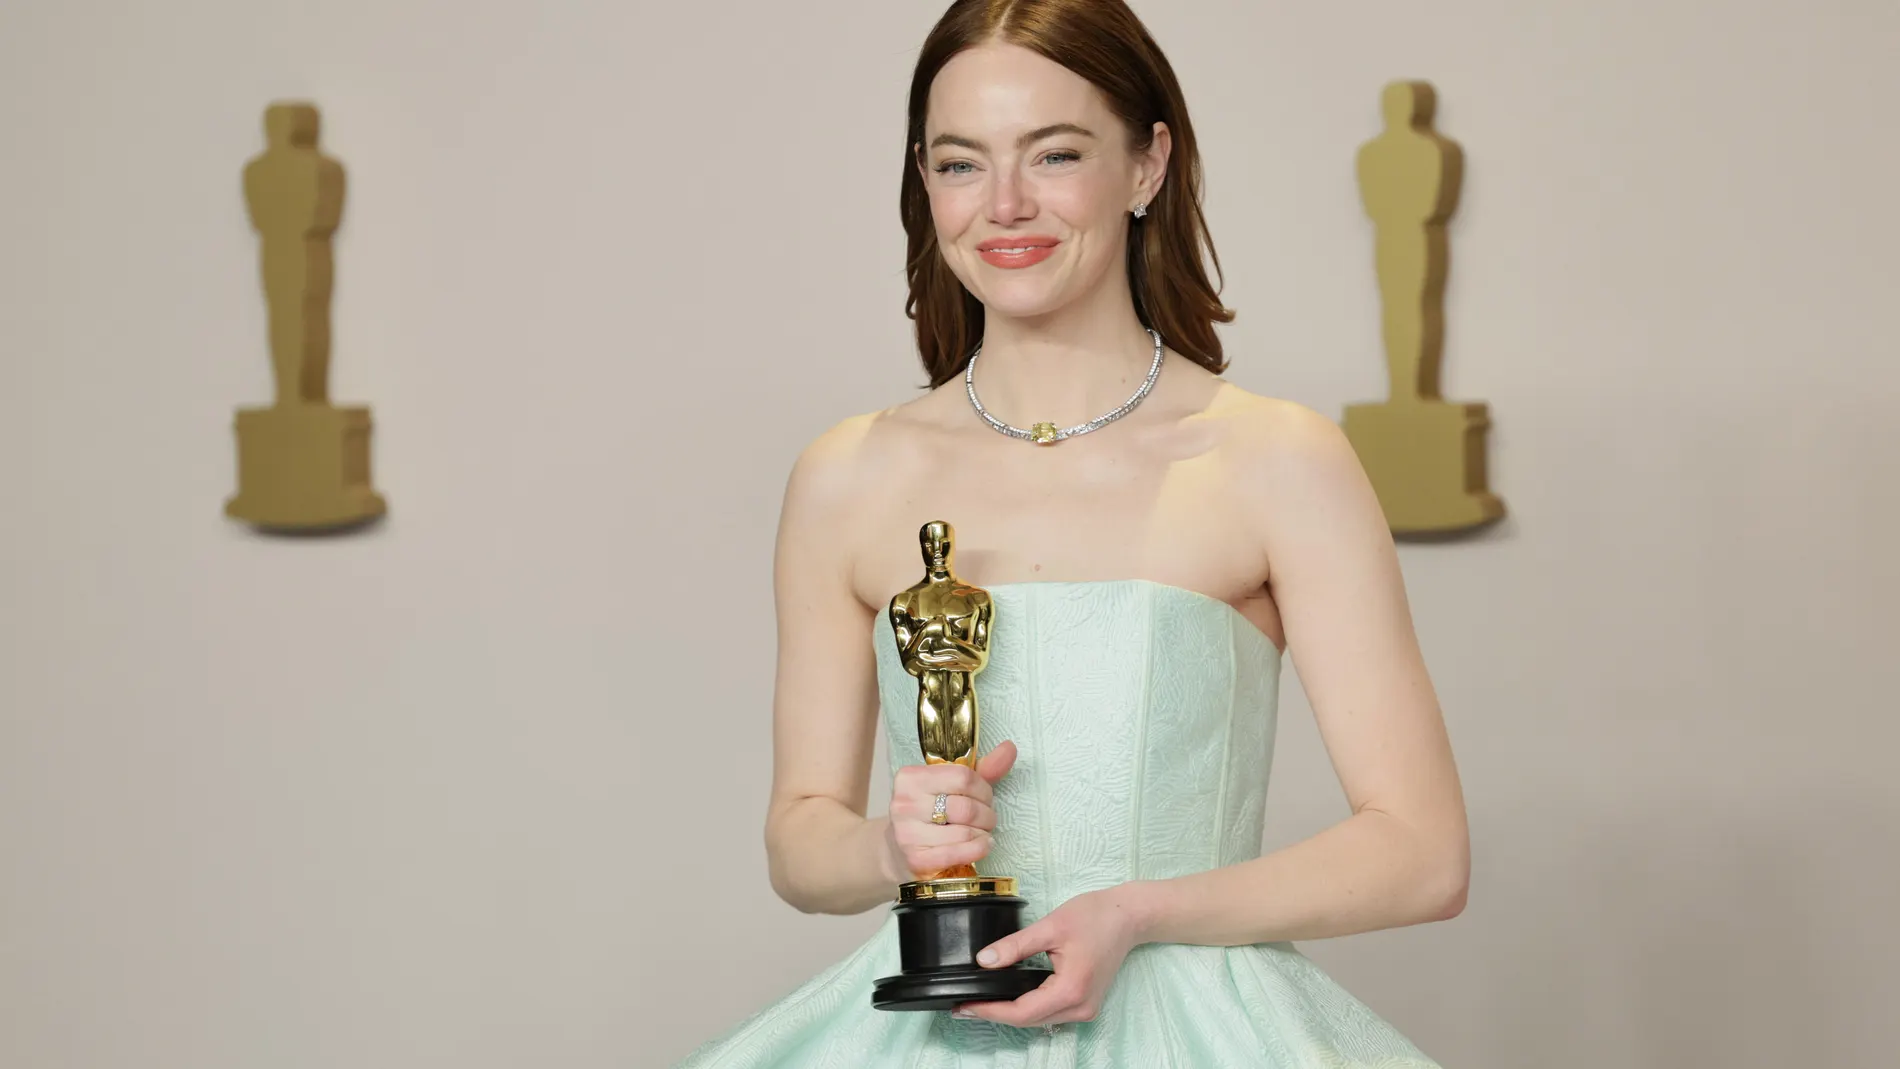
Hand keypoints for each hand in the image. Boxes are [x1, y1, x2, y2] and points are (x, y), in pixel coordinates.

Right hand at [881, 741, 1016, 880]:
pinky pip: (958, 853)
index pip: (963, 777)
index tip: (985, 798)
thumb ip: (982, 770)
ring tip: (982, 833)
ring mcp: (907, 833)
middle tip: (987, 819)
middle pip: (966, 808)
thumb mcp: (952, 787)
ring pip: (965, 833)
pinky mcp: (916, 858)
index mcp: (911, 778)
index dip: (984, 789)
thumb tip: (1009, 748)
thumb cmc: (931, 813)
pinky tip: (982, 846)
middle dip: (986, 815)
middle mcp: (904, 804)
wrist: (900, 850)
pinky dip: (977, 849)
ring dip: (983, 834)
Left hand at [954, 886, 1145, 1026]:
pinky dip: (1027, 1008)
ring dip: (1010, 1014)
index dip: (989, 1012)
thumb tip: (984, 961)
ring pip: (1039, 1020)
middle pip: (1028, 1021)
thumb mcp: (1050, 926)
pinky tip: (1008, 998)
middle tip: (962, 1007)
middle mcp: (1080, 1007)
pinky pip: (1050, 1012)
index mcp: (1071, 990)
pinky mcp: (1085, 1003)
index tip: (963, 1007)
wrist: (1129, 916)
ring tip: (980, 1003)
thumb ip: (1015, 946)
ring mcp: (1085, 1008)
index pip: (1021, 1012)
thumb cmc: (1095, 916)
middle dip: (995, 1015)